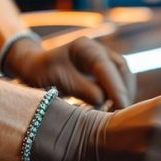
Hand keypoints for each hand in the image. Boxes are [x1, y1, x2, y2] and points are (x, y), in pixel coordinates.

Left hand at [3, 36, 136, 108]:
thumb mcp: (57, 80)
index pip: (107, 68)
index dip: (116, 88)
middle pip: (122, 70)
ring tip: (117, 113)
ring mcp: (104, 58)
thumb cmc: (41, 72)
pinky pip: (119, 82)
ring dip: (124, 94)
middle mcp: (99, 50)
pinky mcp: (105, 70)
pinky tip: (113, 109)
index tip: (121, 106)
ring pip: (124, 76)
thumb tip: (103, 101)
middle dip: (124, 92)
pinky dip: (118, 95)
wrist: (35, 67)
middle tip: (121, 113)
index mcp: (85, 47)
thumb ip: (81, 89)